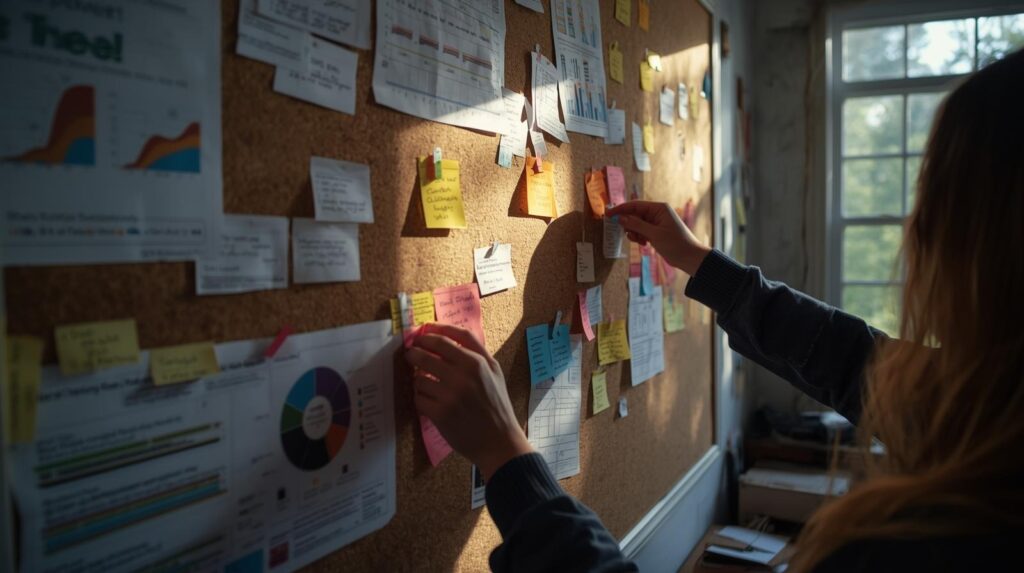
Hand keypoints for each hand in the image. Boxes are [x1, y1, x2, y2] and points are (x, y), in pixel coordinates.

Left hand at [405, 323, 532, 479]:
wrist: (499, 440)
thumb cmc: (497, 404)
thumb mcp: (495, 371)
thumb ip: (476, 350)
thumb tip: (448, 335)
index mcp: (477, 362)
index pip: (445, 339)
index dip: (429, 333)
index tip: (420, 333)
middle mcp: (462, 376)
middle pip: (426, 354)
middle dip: (414, 352)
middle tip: (411, 354)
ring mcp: (450, 395)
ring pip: (418, 378)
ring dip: (418, 380)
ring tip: (425, 384)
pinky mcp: (440, 413)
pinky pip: (418, 398)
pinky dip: (420, 398)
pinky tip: (429, 401)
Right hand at [606, 200, 711, 274]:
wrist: (689, 257)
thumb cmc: (676, 243)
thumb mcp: (654, 234)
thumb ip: (637, 225)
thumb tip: (621, 218)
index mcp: (659, 209)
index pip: (635, 205)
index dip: (620, 209)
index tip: (608, 214)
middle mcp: (657, 213)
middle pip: (635, 215)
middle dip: (629, 224)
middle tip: (628, 234)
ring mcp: (656, 223)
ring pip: (637, 224)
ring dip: (634, 233)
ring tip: (640, 241)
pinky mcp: (656, 232)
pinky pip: (641, 231)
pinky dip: (639, 237)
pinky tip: (644, 244)